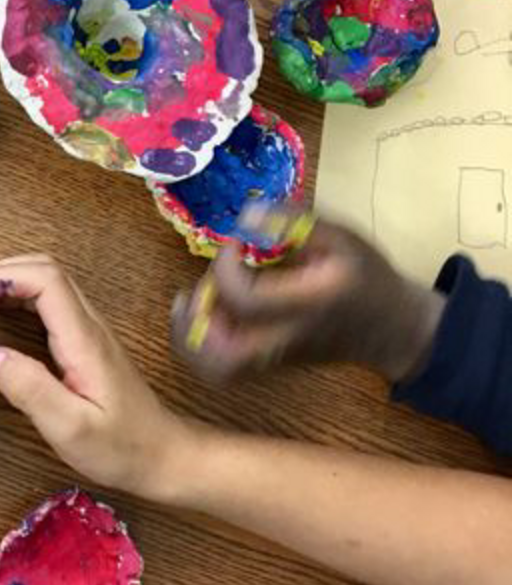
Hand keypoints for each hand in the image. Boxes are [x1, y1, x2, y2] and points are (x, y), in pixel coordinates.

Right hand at [0, 254, 183, 497]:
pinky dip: (16, 300)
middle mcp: (89, 325)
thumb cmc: (119, 447)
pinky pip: (49, 302)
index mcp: (83, 340)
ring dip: (5, 284)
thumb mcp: (70, 429)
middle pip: (44, 269)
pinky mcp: (85, 342)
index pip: (45, 279)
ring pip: (46, 282)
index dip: (0, 279)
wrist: (162, 454)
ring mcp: (89, 330)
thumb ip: (31, 390)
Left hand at [171, 213, 444, 384]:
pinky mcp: (267, 364)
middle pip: (221, 357)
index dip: (225, 266)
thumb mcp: (342, 237)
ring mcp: (274, 359)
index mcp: (305, 304)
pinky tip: (205, 312)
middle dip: (194, 321)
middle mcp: (284, 339)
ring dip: (190, 335)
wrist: (393, 328)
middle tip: (200, 285)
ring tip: (193, 301)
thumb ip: (293, 222)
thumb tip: (245, 214)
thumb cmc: (366, 276)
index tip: (235, 243)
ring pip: (216, 369)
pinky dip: (200, 344)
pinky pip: (221, 368)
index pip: (245, 299)